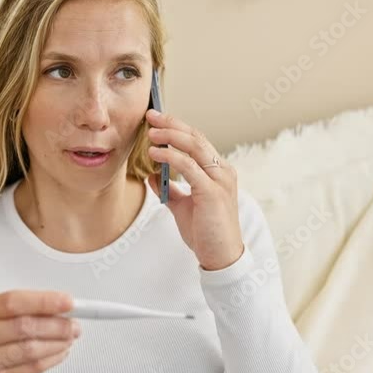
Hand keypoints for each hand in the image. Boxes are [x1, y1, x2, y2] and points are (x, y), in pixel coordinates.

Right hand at [0, 290, 81, 372]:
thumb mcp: (5, 321)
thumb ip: (32, 311)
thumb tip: (64, 307)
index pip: (13, 302)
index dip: (43, 301)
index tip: (67, 302)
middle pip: (24, 326)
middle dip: (56, 325)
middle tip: (73, 325)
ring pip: (31, 348)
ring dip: (58, 343)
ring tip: (68, 339)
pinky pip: (34, 367)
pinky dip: (53, 358)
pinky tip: (60, 352)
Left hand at [145, 108, 244, 270]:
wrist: (220, 257)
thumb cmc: (205, 232)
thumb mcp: (182, 206)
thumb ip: (170, 189)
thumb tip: (151, 174)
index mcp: (218, 171)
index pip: (197, 141)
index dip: (176, 127)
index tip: (156, 119)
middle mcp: (222, 171)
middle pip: (196, 138)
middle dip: (172, 124)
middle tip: (151, 115)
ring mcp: (220, 180)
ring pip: (194, 147)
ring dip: (170, 136)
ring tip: (150, 132)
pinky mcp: (212, 192)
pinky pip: (189, 167)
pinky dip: (171, 157)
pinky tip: (155, 153)